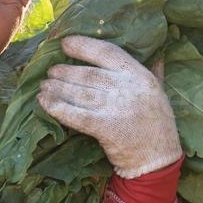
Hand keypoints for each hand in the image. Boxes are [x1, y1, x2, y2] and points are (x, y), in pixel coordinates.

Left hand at [36, 35, 181, 178]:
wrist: (158, 159)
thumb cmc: (157, 124)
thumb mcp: (159, 92)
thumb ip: (154, 71)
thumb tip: (155, 53)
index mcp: (140, 76)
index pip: (107, 52)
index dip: (83, 45)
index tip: (65, 43)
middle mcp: (128, 88)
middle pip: (87, 74)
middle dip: (65, 72)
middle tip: (51, 73)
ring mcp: (116, 108)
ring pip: (78, 93)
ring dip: (57, 88)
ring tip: (44, 86)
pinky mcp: (105, 128)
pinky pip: (75, 115)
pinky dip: (57, 107)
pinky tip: (44, 102)